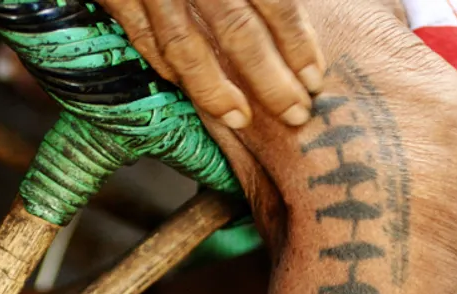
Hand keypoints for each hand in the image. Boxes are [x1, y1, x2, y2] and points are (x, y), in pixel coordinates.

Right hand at [98, 0, 324, 128]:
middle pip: (237, 31)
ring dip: (216, 91)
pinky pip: (142, 36)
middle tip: (295, 114)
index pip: (274, 0)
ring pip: (186, 46)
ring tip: (242, 120)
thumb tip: (294, 8)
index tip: (314, 79)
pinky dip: (166, 65)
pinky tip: (188, 88)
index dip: (297, 42)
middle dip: (270, 81)